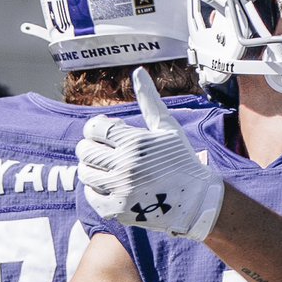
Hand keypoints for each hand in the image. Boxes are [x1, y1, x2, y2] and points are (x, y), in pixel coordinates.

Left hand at [76, 67, 224, 240]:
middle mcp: (126, 165)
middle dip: (91, 148)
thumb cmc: (181, 160)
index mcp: (135, 142)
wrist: (196, 201)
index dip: (96, 130)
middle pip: (84, 150)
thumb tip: (138, 71)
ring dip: (91, 168)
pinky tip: (110, 186)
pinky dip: (96, 189)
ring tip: (106, 169)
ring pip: (85, 173)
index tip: (104, 134)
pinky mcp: (119, 210)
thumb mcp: (167, 128)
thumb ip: (148, 101)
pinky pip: (91, 196)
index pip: (94, 128)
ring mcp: (122, 189)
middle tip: (102, 152)